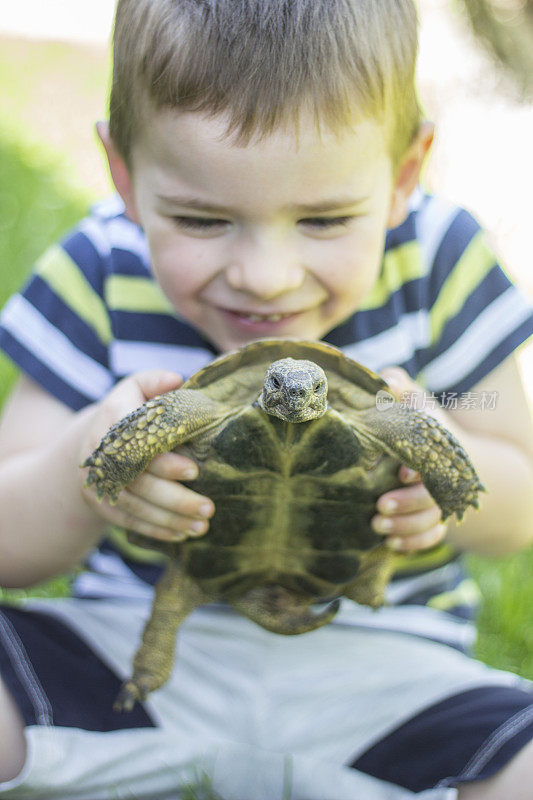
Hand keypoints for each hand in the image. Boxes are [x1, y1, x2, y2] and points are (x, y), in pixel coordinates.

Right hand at [80, 370, 213, 542]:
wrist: (91, 438)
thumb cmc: (129, 409)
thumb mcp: (137, 387)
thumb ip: (155, 381)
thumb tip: (175, 380)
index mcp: (111, 421)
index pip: (138, 447)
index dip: (165, 462)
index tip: (195, 472)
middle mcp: (99, 453)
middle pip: (137, 482)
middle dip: (175, 499)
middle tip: (208, 507)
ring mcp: (98, 481)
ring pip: (134, 506)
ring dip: (169, 519)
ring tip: (202, 526)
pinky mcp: (100, 502)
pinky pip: (127, 521)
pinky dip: (155, 529)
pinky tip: (182, 535)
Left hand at [371, 367, 447, 552]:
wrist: (438, 450)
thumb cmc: (414, 419)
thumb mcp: (410, 398)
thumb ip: (398, 384)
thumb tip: (387, 380)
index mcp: (433, 447)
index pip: (432, 459)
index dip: (418, 469)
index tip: (400, 474)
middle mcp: (439, 474)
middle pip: (432, 496)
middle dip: (408, 504)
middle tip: (379, 506)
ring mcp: (436, 498)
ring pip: (432, 520)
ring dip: (406, 527)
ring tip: (377, 527)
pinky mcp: (430, 517)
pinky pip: (432, 536)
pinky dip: (415, 543)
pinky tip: (392, 545)